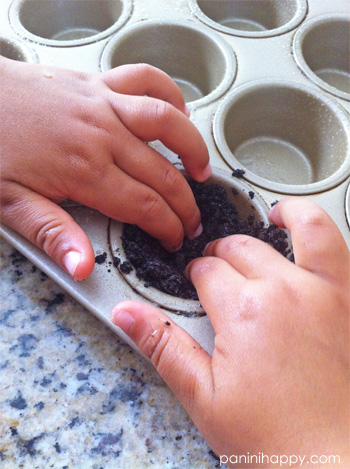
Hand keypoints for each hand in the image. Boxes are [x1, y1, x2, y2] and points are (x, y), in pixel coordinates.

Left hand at [0, 57, 209, 279]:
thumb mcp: (11, 203)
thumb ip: (52, 234)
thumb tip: (82, 266)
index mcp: (84, 170)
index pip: (145, 206)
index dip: (167, 227)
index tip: (175, 238)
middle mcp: (102, 135)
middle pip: (163, 174)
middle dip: (186, 204)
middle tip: (192, 221)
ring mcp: (104, 103)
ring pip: (168, 122)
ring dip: (193, 147)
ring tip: (203, 171)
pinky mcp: (99, 82)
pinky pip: (146, 79)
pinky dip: (170, 92)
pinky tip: (178, 111)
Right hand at [111, 198, 349, 467]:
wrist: (335, 465)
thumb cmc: (274, 439)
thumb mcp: (204, 397)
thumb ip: (162, 345)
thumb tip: (125, 313)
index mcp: (244, 311)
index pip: (206, 273)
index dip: (195, 276)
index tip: (195, 285)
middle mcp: (285, 291)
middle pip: (240, 251)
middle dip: (220, 255)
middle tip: (215, 270)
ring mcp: (325, 291)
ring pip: (299, 229)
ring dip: (282, 215)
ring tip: (271, 215)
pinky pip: (337, 246)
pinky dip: (320, 227)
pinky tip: (308, 233)